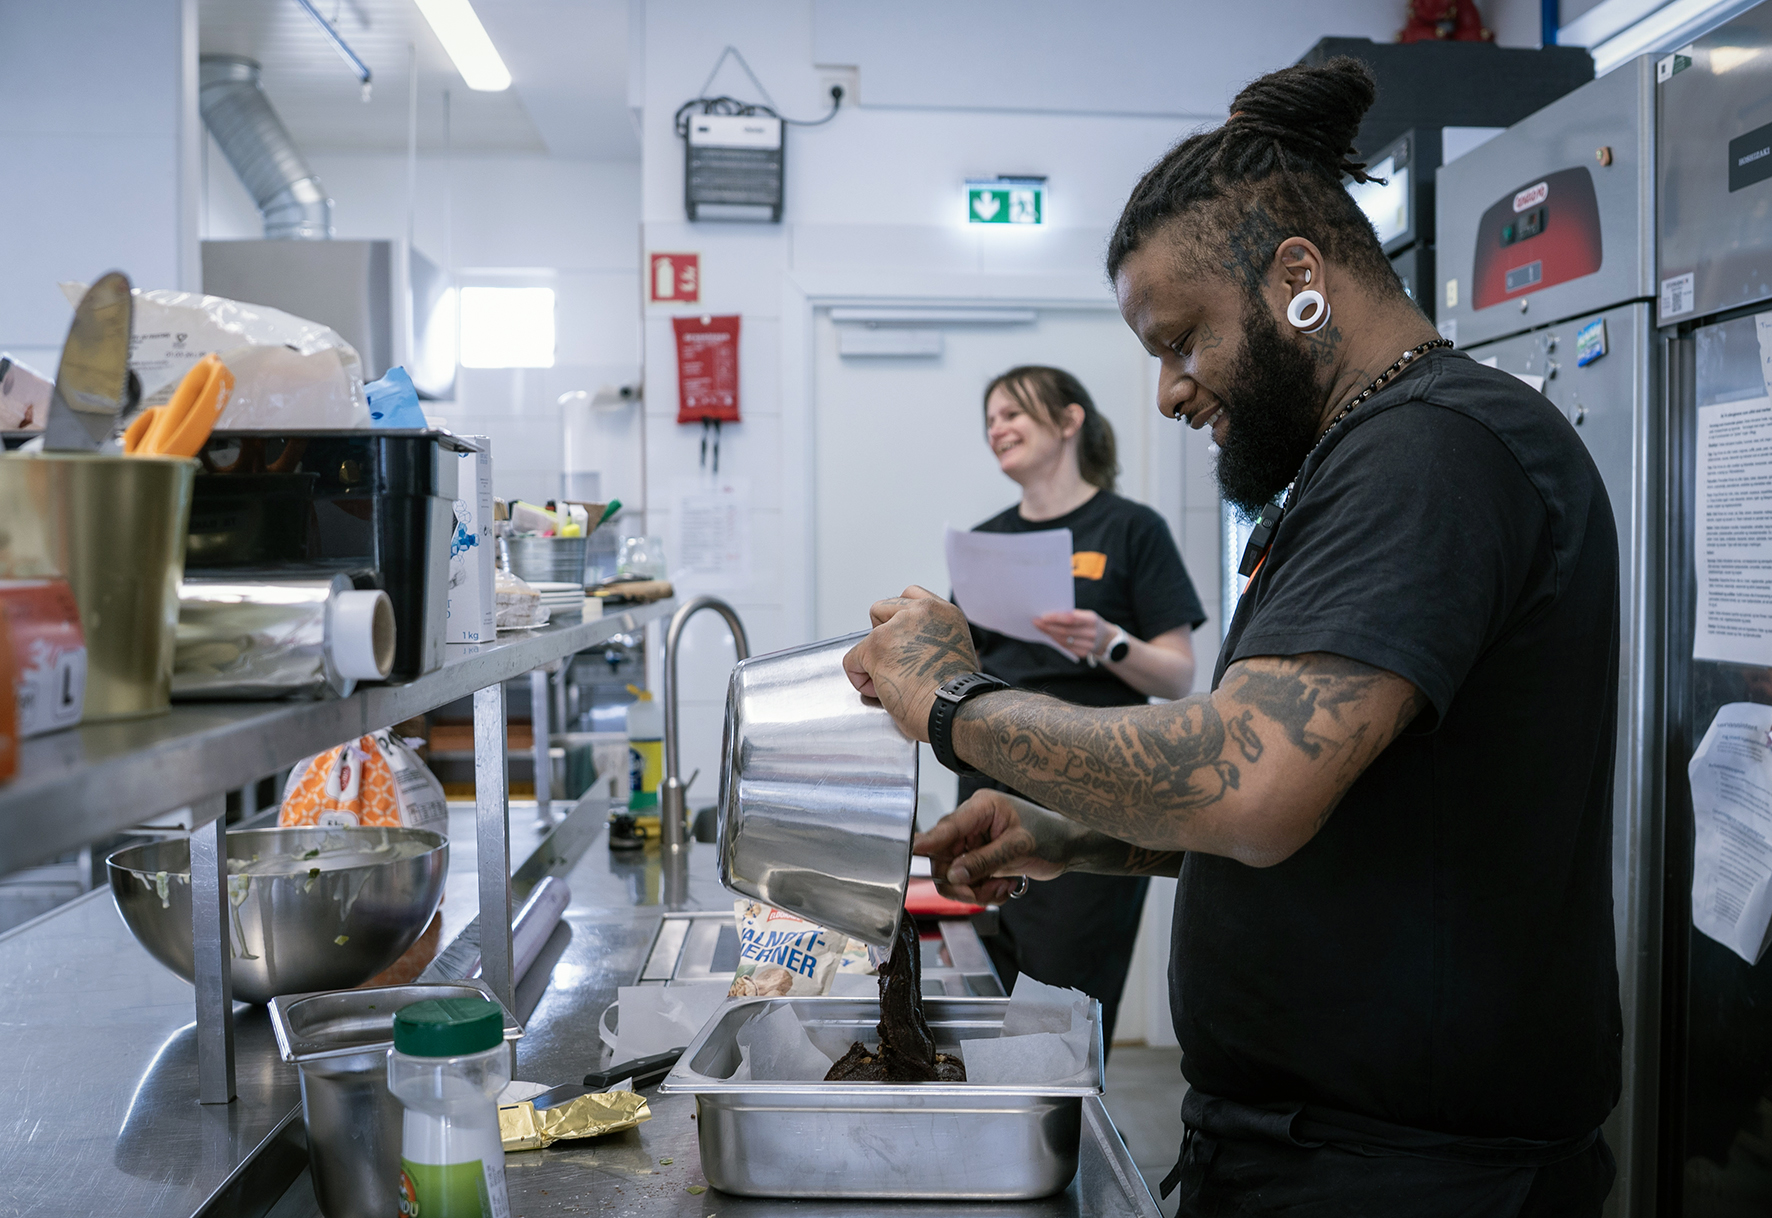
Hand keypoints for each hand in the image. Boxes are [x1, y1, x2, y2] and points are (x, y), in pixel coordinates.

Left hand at [842, 587, 979, 741]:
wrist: (956, 707)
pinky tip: (878, 692)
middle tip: (894, 663)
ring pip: (866, 635)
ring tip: (890, 682)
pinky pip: (852, 660)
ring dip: (873, 658)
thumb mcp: (956, 654)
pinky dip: (860, 678)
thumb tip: (918, 654)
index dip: (898, 618)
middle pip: (881, 609)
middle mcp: (921, 612)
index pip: (911, 595)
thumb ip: (934, 641)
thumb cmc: (959, 694)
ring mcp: (896, 627)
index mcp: (944, 613)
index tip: (901, 640)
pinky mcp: (876, 647)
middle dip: (882, 635)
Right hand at [913, 789, 1085, 903]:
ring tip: (1000, 888)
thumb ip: (984, 861)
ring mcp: (974, 844)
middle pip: (943, 858)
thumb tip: (953, 874)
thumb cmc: (1050, 835)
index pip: (947, 827)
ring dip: (975, 891)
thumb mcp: (1018, 846)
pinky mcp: (979, 861)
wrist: (1068, 847)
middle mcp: (971, 825)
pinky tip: (1004, 887)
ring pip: (954, 876)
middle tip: (980, 892)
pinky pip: (968, 884)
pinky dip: (984, 893)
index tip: (913, 853)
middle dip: (961, 882)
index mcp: (980, 808)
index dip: (929, 843)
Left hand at [1032, 609, 1109, 659]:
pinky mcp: (1083, 653)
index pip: (1071, 619)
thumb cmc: (1090, 622)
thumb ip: (1072, 615)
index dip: (1056, 618)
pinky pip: (1065, 647)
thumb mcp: (1086, 615)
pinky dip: (1056, 640)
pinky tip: (1049, 635)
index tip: (1043, 616)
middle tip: (1036, 622)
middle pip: (1065, 631)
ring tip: (1040, 628)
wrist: (1106, 638)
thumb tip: (1050, 615)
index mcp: (1092, 620)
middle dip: (1048, 626)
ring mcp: (1088, 645)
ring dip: (1049, 634)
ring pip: (1063, 640)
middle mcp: (1091, 633)